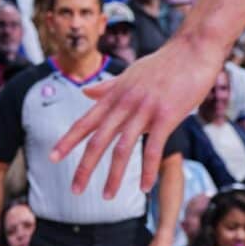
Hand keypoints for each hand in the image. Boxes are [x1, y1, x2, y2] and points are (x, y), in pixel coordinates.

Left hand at [51, 27, 224, 197]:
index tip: (52, 157)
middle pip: (98, 139)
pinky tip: (144, 188)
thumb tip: (85, 93)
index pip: (85, 122)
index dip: (68, 141)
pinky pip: (153, 147)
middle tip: (74, 189)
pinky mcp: (166, 115)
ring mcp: (144, 109)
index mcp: (114, 95)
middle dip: (84, 166)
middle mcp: (123, 103)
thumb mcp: (129, 74)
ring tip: (107, 196)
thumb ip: (107, 88)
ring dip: (113, 175)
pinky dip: (147, 169)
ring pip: (122, 147)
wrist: (192, 49)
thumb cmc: (163, 64)